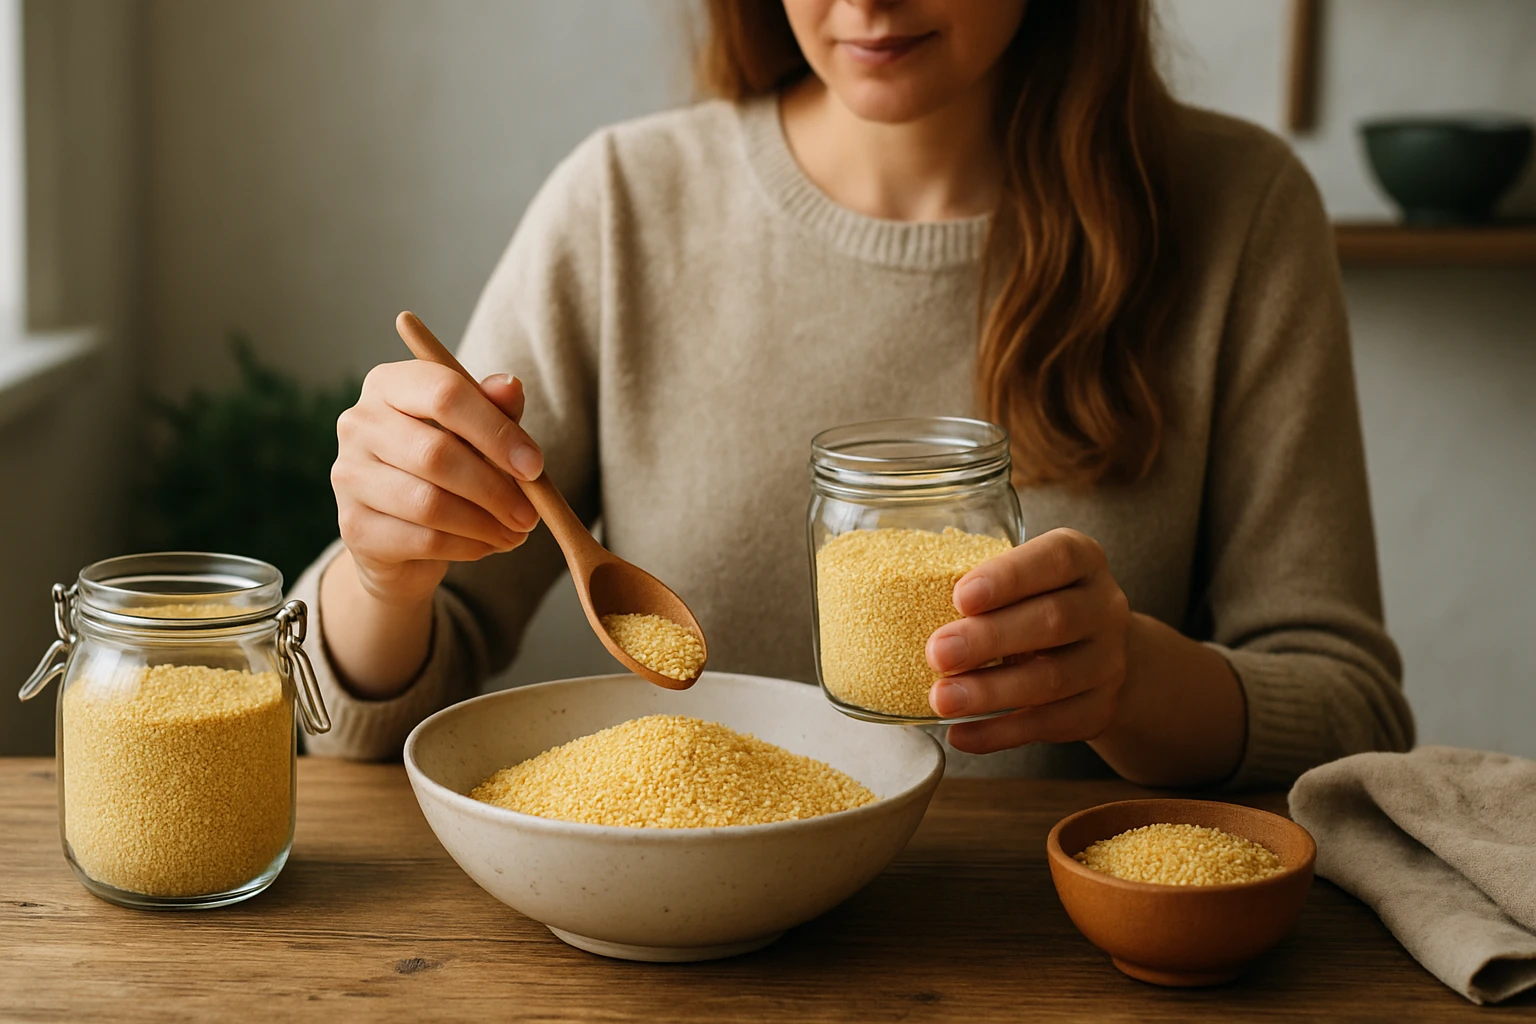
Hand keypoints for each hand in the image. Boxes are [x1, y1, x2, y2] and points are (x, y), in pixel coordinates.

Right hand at [331, 361, 543, 605]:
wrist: (398, 531)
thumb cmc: (443, 467)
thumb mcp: (473, 432)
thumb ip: (494, 409)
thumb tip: (510, 385)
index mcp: (389, 384)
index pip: (445, 394)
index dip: (497, 431)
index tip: (534, 466)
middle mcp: (358, 423)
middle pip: (437, 454)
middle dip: (495, 489)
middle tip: (530, 514)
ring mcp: (348, 475)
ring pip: (429, 503)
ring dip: (485, 524)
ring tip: (515, 533)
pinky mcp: (353, 525)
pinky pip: (423, 539)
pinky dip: (467, 546)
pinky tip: (487, 545)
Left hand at [925, 528, 1130, 753]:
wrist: (1097, 653)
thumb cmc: (1036, 602)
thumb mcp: (1023, 578)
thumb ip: (981, 584)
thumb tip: (894, 601)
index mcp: (1082, 559)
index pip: (1057, 558)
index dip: (1010, 577)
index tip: (961, 596)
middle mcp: (1104, 607)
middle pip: (1054, 620)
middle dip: (990, 639)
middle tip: (937, 654)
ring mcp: (1108, 661)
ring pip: (1052, 679)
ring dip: (991, 692)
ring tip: (941, 699)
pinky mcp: (1099, 709)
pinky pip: (1050, 724)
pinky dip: (1001, 733)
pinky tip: (960, 734)